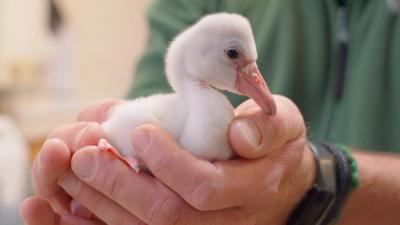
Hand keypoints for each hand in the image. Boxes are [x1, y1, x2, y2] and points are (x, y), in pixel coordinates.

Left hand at [25, 95, 315, 224]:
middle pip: (167, 216)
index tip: (140, 133)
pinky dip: (108, 221)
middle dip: (121, 187)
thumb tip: (239, 133)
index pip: (205, 187)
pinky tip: (81, 203)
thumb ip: (269, 126)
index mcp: (253, 188)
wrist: (282, 182)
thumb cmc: (277, 146)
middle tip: (85, 155)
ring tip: (73, 173)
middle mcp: (228, 220)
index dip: (169, 163)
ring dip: (105, 205)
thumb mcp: (285, 124)